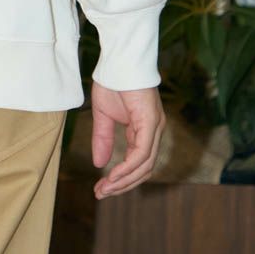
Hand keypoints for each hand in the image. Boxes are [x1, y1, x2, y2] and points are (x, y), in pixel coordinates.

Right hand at [90, 81, 165, 198]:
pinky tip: (113, 175)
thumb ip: (103, 139)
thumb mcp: (103, 115)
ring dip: (124, 181)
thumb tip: (99, 164)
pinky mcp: (150, 123)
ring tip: (105, 188)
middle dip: (122, 185)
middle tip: (101, 194)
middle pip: (143, 170)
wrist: (118, 59)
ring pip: (144, 166)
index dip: (121, 178)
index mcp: (144, 130)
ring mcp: (154, 128)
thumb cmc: (112, 81)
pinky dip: (128, 168)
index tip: (102, 188)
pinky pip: (142, 153)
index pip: (138, 163)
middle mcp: (154, 132)